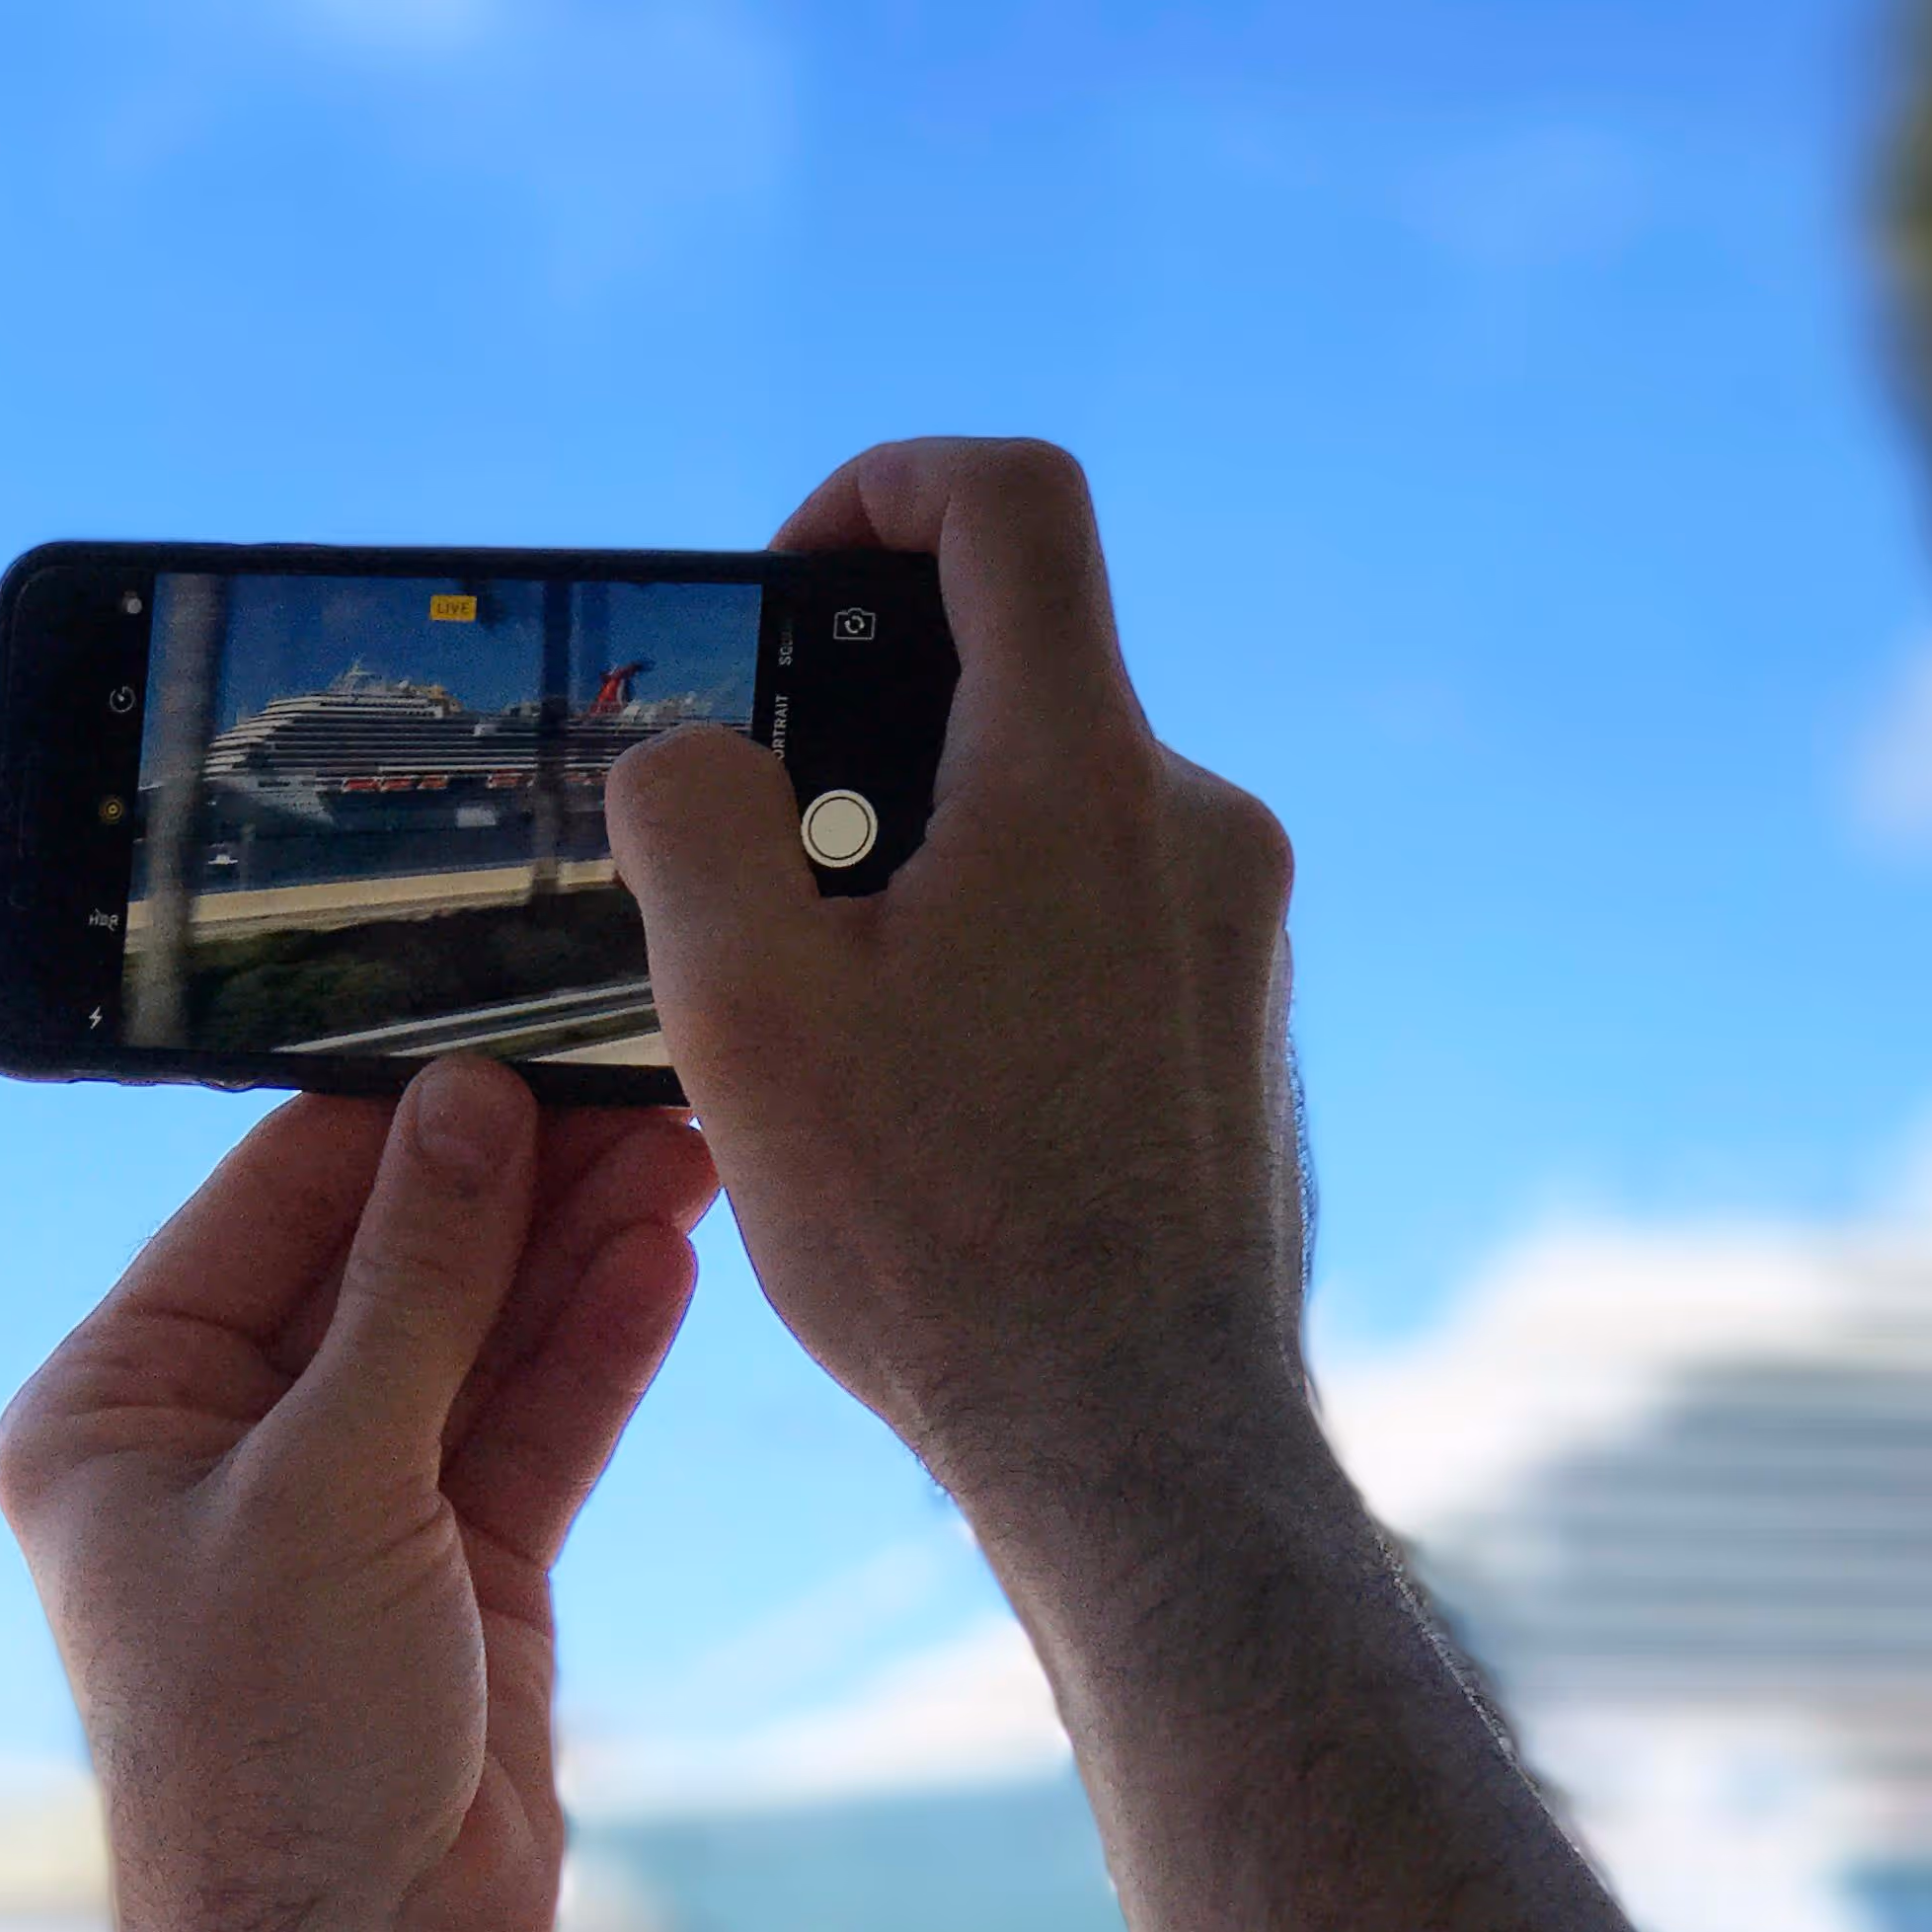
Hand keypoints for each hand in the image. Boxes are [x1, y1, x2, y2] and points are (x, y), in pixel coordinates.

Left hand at [0, 1062, 713, 1931]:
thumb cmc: (274, 1744)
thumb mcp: (333, 1481)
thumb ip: (416, 1287)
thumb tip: (473, 1106)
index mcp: (120, 1402)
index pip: (268, 1203)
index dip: (398, 1116)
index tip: (512, 1032)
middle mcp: (224, 1436)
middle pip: (387, 1260)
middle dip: (511, 1179)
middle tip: (634, 1080)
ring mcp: (349, 1498)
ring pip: (476, 1334)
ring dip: (574, 1247)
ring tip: (684, 1143)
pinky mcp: (458, 1564)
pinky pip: (531, 1422)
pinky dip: (596, 1347)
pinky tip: (664, 1256)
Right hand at [606, 439, 1308, 1512]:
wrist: (1140, 1443)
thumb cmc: (946, 1239)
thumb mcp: (747, 1014)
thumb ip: (693, 822)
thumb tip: (690, 756)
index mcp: (1083, 776)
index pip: (1012, 504)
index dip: (883, 488)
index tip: (792, 578)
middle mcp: (1197, 826)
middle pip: (1021, 678)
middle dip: (872, 731)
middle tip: (761, 861)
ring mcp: (1237, 935)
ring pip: (1057, 817)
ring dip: (933, 863)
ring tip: (836, 1017)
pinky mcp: (1241, 1033)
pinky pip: (1106, 925)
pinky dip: (1005, 953)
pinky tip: (930, 1097)